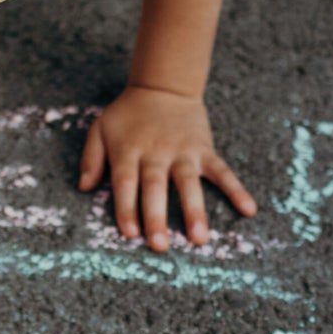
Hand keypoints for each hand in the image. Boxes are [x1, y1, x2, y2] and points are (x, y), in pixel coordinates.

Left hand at [78, 84, 255, 250]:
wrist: (163, 86)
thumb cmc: (128, 115)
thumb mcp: (100, 129)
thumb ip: (91, 158)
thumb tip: (83, 188)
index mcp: (128, 151)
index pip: (126, 183)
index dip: (127, 209)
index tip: (130, 233)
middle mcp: (156, 153)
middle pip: (155, 188)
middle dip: (157, 217)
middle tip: (160, 246)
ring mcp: (183, 152)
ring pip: (188, 183)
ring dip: (194, 211)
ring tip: (199, 238)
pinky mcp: (204, 150)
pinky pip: (222, 171)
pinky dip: (236, 189)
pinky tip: (249, 209)